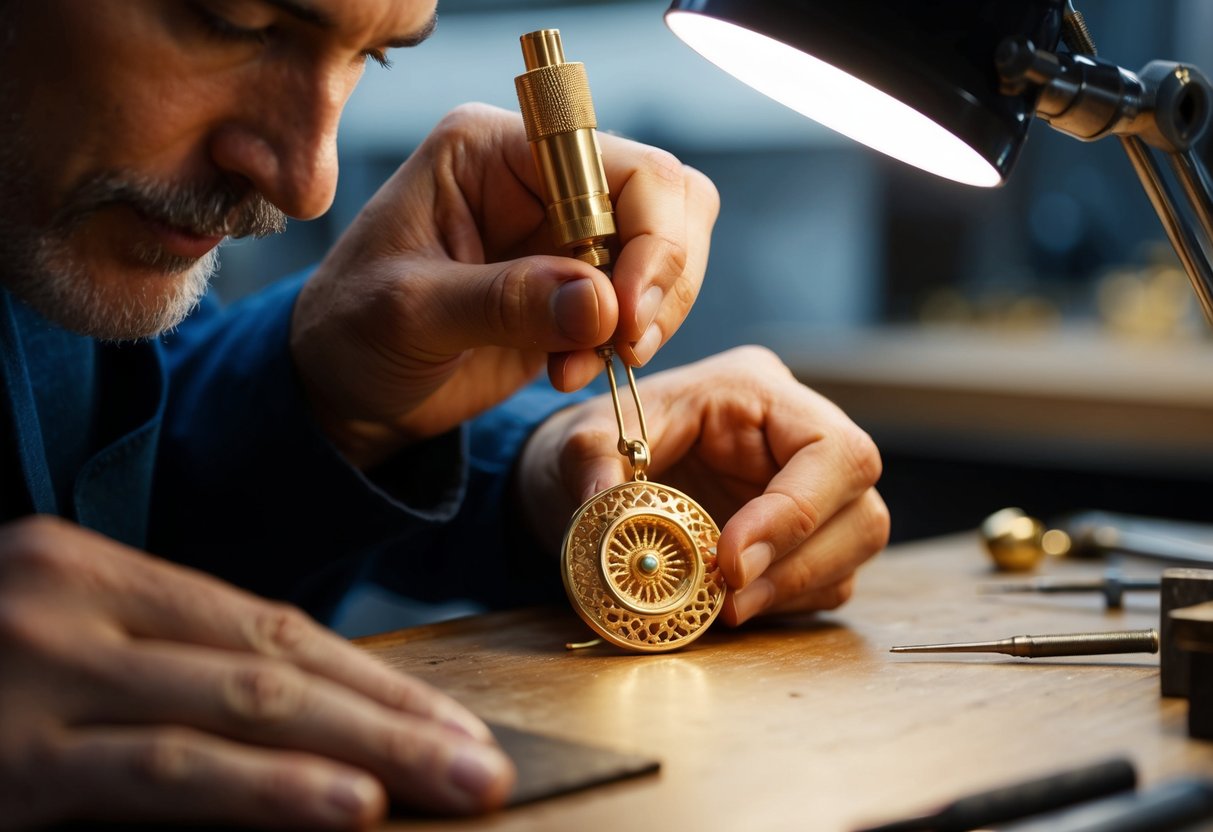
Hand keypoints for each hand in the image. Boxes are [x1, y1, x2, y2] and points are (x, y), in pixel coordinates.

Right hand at [0, 516, 512, 829]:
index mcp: (92, 568)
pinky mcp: (10, 757)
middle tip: (487, 760)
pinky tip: (346, 808)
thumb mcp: (46, 646)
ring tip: (460, 783)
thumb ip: (148, 666)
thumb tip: (282, 713)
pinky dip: (264, 792)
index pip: (263, 622)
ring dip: (366, 750)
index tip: (446, 716)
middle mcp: (75, 599)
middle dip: (395, 715)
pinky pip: (161, 773)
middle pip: (274, 659)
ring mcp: (41, 669)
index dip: (365, 675)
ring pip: (240, 707)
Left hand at [291, 103, 718, 467]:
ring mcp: (564, 231)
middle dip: (661, 277)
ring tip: (583, 364)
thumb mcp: (409, 314)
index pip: (618, 162)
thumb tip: (605, 305)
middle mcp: (540, 178)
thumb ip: (503, 303)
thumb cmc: (353, 332)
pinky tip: (569, 371)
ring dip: (647, 316)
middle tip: (626, 344)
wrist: (345, 388)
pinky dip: (627, 343)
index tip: (626, 316)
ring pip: (669, 250)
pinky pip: (642, 303)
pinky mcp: (577, 285)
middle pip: (665, 198)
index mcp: (493, 149)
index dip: (649, 235)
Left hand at [517, 346, 889, 624]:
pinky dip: (789, 601)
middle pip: (861, 505)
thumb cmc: (599, 442)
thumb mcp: (581, 440)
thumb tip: (599, 505)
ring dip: (794, 588)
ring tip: (726, 608)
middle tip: (729, 597)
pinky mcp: (806, 534)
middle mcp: (799, 434)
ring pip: (856, 545)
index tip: (732, 562)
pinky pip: (831, 577)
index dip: (796, 512)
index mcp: (759, 391)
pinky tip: (735, 607)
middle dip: (798, 562)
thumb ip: (590, 464)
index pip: (830, 449)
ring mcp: (812, 486)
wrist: (588, 472)